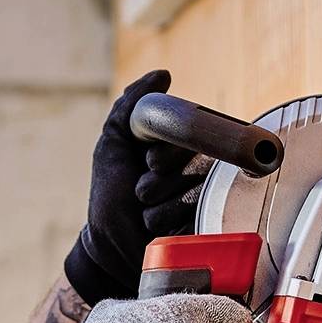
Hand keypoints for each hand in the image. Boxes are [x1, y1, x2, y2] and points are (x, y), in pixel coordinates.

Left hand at [64, 70, 208, 306]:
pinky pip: (193, 215)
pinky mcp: (213, 228)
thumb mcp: (113, 144)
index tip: (147, 162)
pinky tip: (157, 230)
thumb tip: (164, 75)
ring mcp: (213, 200)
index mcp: (188, 144)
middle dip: (159, 177)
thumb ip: (130, 107)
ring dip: (159, 202)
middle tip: (142, 190)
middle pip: (198, 160)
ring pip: (194, 189)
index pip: (196, 132)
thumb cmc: (112, 194)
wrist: (108, 246)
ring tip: (146, 211)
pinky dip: (164, 220)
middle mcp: (207, 167)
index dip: (168, 150)